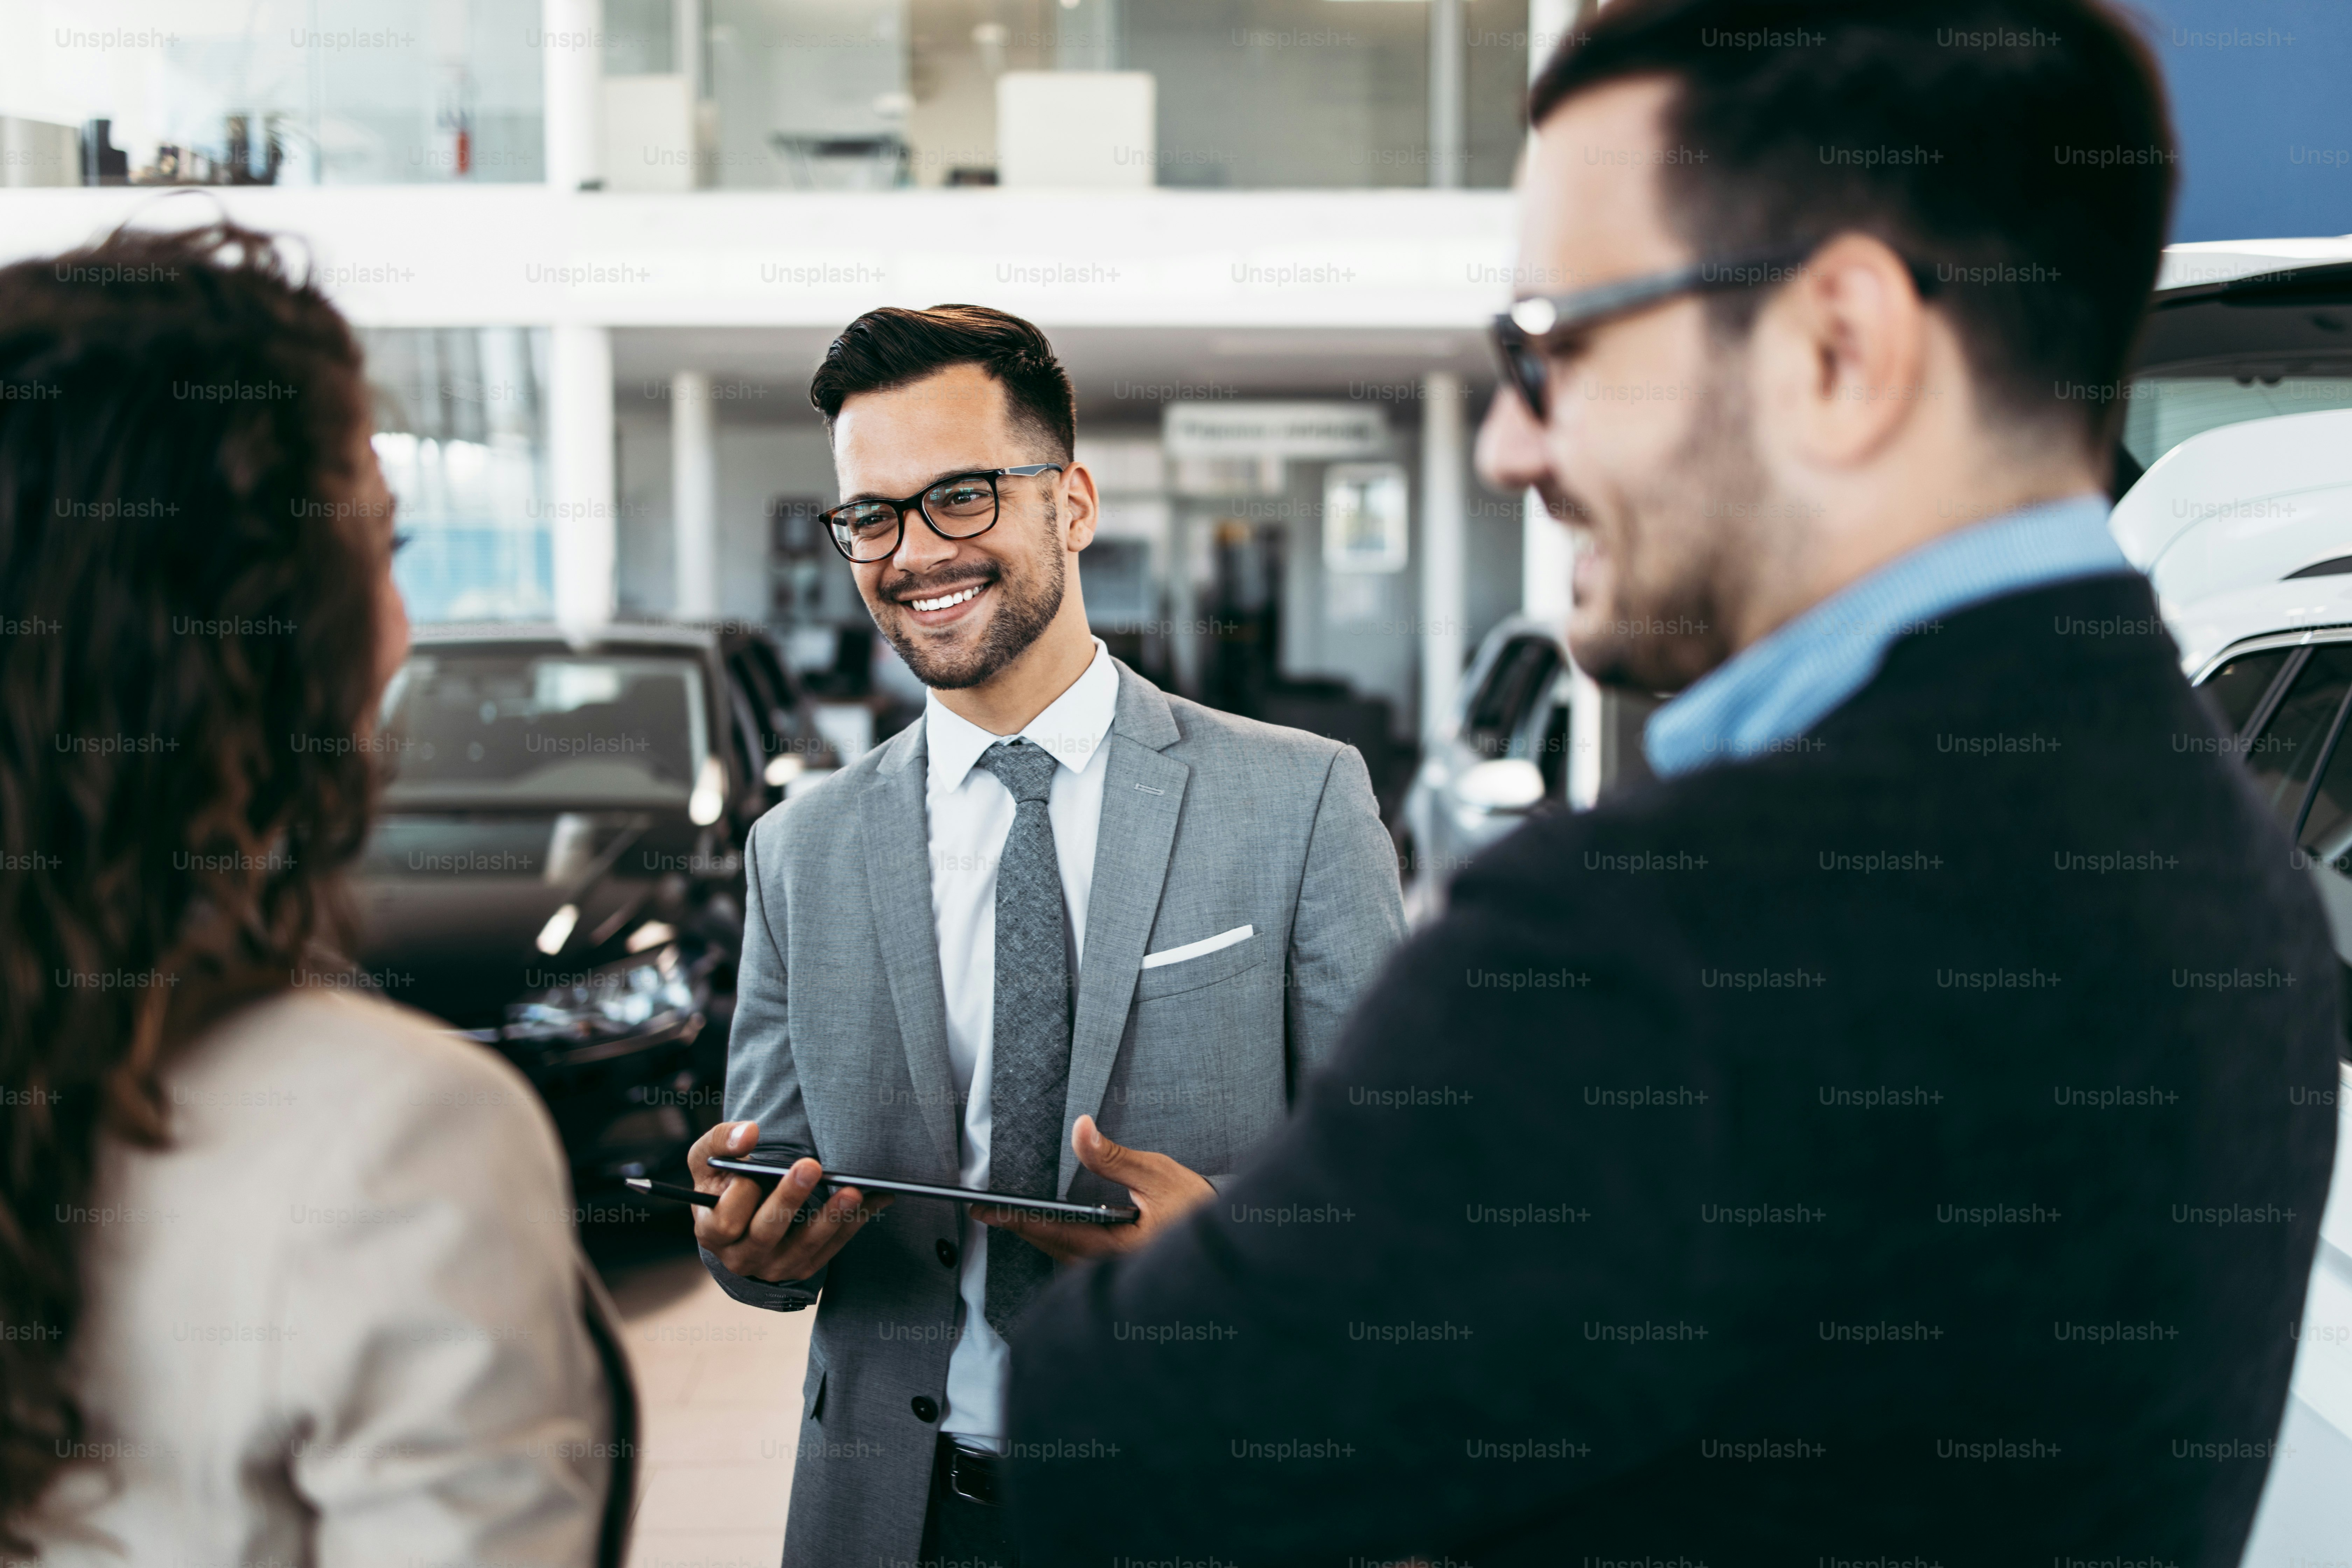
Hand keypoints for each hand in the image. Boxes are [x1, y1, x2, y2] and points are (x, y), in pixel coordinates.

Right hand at [689, 1120, 890, 1284]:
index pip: (726, 1221)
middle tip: (811, 1167)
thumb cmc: (722, 1181)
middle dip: (789, 1200)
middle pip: (766, 1233)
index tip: (752, 1174)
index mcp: (712, 1232)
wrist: (738, 1214)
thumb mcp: (707, 1158)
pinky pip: (831, 1249)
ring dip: (831, 1218)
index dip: (739, 1197)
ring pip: (804, 1247)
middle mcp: (740, 1258)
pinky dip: (854, 1223)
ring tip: (853, 1190)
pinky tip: (876, 1199)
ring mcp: (773, 1268)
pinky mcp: (802, 1268)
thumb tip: (750, 1133)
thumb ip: (722, 1141)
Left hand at [973, 1115, 1213, 1263]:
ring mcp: (1117, 1279)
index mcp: (1115, 1248)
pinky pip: (1082, 1265)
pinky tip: (1058, 1233)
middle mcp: (1111, 1271)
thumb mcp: (1159, 1177)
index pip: (1053, 1232)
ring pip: (1065, 1261)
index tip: (987, 1210)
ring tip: (1017, 1220)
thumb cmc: (1201, 1214)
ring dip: (1042, 1240)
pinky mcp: (1124, 1279)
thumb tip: (1081, 1130)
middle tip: (991, 1213)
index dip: (1017, 1220)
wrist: (1234, 1245)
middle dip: (1023, 1231)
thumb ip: (1115, 1158)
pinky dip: (1064, 1247)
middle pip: (1052, 1251)